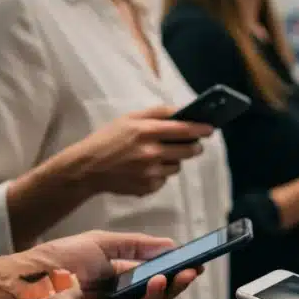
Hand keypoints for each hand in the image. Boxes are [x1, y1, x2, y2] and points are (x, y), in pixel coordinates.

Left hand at [0, 231, 195, 298]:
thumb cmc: (60, 259)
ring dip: (168, 290)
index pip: (150, 273)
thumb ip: (138, 245)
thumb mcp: (104, 243)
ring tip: (183, 275)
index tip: (192, 259)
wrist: (33, 282)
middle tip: (195, 269)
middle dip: (176, 280)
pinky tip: (157, 284)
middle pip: (154, 291)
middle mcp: (116, 297)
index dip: (171, 267)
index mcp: (114, 276)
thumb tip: (170, 245)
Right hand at [59, 106, 212, 197]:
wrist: (87, 168)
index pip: (184, 129)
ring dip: (174, 160)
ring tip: (157, 155)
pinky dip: (160, 173)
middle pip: (188, 151)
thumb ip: (156, 113)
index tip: (211, 129)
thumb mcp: (129, 118)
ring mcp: (150, 172)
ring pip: (177, 166)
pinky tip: (145, 169)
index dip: (201, 129)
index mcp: (146, 131)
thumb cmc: (108, 139)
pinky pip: (164, 179)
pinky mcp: (148, 187)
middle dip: (194, 146)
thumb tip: (181, 111)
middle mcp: (151, 152)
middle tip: (194, 144)